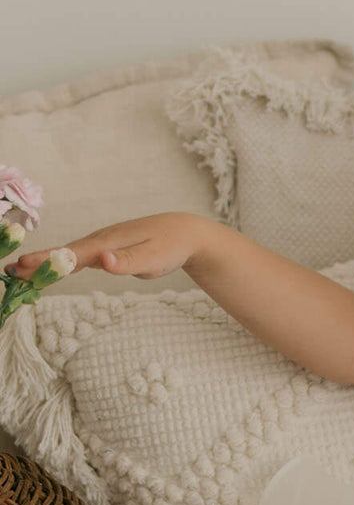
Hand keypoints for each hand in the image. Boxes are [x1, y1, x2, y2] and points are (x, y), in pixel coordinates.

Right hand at [2, 212, 206, 281]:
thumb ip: (128, 262)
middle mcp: (101, 241)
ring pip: (69, 255)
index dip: (48, 261)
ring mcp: (103, 244)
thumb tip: (103, 261)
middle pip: (64, 254)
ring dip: (45, 262)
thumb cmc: (170, 246)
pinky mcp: (107, 250)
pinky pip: (79, 257)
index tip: (24, 265)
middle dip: (37, 262)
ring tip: (19, 271)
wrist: (184, 232)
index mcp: (108, 242)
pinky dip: (62, 263)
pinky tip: (50, 270)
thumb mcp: (154, 259)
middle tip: (10, 271)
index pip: (73, 254)